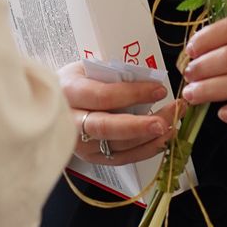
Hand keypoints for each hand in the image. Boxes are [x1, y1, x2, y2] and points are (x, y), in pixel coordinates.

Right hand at [57, 61, 176, 165]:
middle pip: (106, 127)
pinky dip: (145, 150)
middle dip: (139, 125)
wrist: (54, 104)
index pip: (103, 96)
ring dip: (149, 138)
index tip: (159, 89)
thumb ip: (113, 74)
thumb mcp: (87, 68)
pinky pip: (122, 158)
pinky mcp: (92, 158)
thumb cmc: (75, 83)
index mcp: (69, 92)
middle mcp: (71, 121)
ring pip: (117, 146)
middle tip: (165, 120)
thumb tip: (148, 78)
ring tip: (172, 125)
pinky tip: (162, 139)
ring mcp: (80, 144)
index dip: (133, 94)